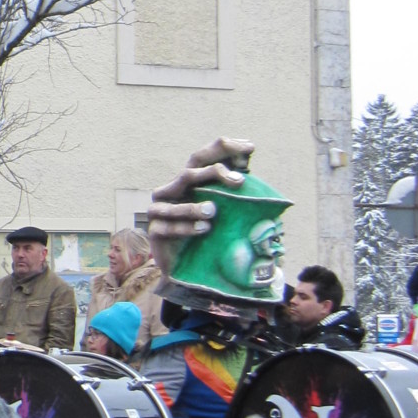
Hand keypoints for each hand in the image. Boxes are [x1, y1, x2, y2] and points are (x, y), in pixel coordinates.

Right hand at [146, 138, 254, 275]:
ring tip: (213, 212)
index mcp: (191, 182)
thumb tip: (263, 184)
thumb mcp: (228, 215)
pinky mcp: (154, 231)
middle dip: (213, 172)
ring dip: (194, 206)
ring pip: (175, 200)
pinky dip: (185, 227)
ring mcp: (160, 209)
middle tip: (239, 181)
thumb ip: (239, 197)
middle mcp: (174, 190)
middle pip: (190, 171)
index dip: (224, 148)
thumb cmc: (210, 238)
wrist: (187, 270)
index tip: (250, 148)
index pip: (205, 157)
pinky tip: (203, 229)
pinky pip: (167, 227)